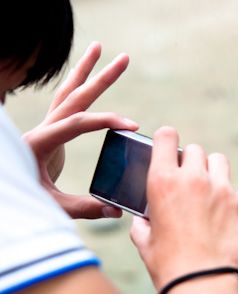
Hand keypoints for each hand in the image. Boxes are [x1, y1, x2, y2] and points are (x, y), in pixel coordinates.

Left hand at [23, 42, 137, 218]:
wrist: (3, 194)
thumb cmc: (22, 198)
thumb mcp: (53, 206)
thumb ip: (85, 208)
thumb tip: (116, 210)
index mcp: (41, 142)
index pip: (78, 122)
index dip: (106, 121)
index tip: (132, 125)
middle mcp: (43, 129)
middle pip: (75, 94)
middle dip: (101, 76)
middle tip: (124, 58)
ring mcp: (46, 128)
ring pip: (68, 91)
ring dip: (84, 70)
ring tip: (98, 47)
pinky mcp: (50, 133)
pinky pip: (66, 103)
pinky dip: (78, 87)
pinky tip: (87, 79)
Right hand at [130, 127, 237, 289]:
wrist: (200, 285)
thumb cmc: (169, 266)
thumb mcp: (143, 241)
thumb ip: (142, 221)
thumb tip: (144, 217)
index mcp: (163, 182)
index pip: (167, 137)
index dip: (168, 140)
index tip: (170, 147)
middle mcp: (193, 179)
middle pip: (194, 151)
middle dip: (190, 162)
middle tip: (190, 181)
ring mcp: (222, 189)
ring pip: (219, 160)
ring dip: (214, 169)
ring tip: (213, 186)